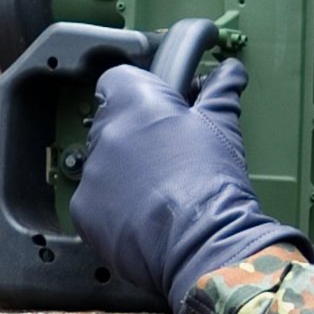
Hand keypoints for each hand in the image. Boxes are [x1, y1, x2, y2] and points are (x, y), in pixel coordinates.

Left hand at [71, 60, 309, 313]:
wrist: (203, 242)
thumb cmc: (213, 182)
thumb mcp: (222, 127)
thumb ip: (220, 92)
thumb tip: (230, 71)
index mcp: (136, 102)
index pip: (118, 79)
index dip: (138, 92)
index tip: (157, 107)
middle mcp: (106, 132)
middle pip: (111, 123)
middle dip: (135, 135)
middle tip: (167, 155)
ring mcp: (92, 172)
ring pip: (103, 164)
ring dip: (124, 173)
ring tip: (160, 192)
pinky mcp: (83, 210)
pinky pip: (95, 202)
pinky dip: (114, 208)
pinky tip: (143, 217)